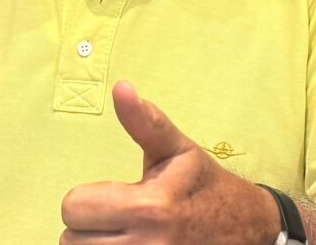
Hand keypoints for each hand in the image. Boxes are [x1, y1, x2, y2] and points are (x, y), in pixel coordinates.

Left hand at [60, 81, 281, 244]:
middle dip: (89, 224)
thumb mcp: (175, 147)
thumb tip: (120, 87)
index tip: (114, 194)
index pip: (74, 207)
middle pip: (71, 238)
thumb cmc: (201, 183)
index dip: (88, 197)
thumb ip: (144, 121)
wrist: (243, 226)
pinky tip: (127, 243)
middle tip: (116, 214)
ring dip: (94, 244)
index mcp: (149, 206)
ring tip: (121, 232)